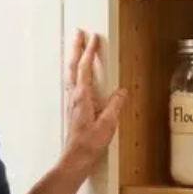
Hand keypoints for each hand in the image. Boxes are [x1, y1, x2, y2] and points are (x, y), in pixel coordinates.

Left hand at [59, 29, 125, 179]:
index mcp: (82, 97)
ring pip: (71, 74)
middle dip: (77, 49)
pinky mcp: (73, 109)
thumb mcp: (107, 124)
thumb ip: (115, 105)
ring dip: (74, 59)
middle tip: (79, 34)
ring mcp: (72, 102)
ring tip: (77, 49)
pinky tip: (78, 76)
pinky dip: (75, 73)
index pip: (85, 68)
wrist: (75, 159)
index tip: (93, 37)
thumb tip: (121, 91)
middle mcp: (74, 97)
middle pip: (73, 67)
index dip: (89, 52)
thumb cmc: (89, 144)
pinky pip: (73, 84)